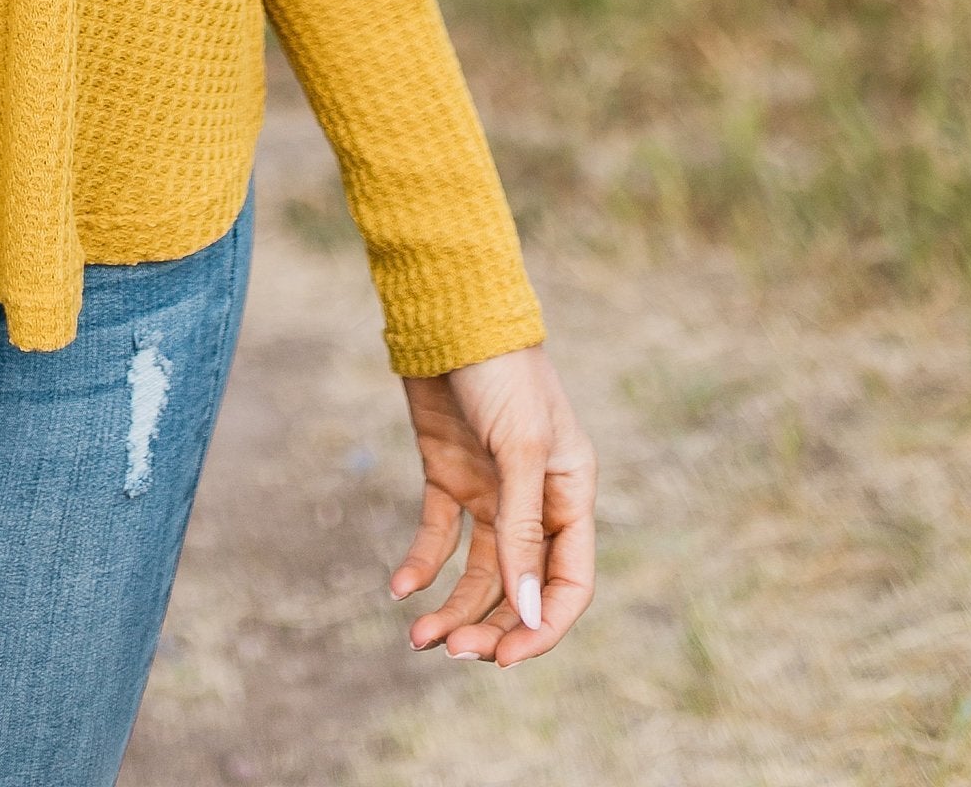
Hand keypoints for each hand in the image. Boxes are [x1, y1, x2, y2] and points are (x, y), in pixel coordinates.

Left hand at [391, 345, 595, 665]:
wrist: (448, 311)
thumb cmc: (501, 371)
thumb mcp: (521, 449)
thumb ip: (523, 531)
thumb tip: (530, 613)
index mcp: (571, 495)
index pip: (569, 583)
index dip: (543, 628)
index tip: (502, 659)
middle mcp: (535, 500)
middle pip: (519, 587)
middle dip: (489, 625)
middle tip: (449, 651)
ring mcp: (490, 490)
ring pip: (477, 572)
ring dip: (453, 606)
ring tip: (418, 636)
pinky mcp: (448, 475)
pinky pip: (438, 536)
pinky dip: (421, 564)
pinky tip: (399, 588)